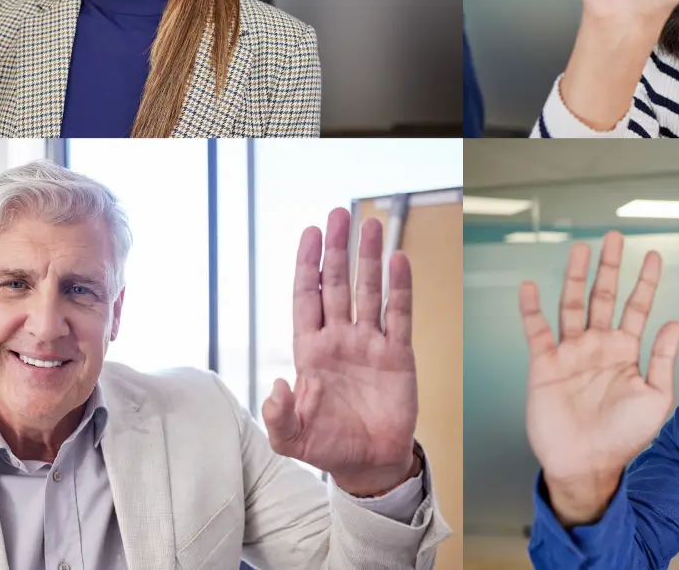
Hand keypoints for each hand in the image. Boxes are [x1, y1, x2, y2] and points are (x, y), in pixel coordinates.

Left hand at [262, 208, 419, 497]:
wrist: (370, 464)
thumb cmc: (328, 447)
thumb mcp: (291, 438)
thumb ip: (278, 415)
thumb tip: (277, 384)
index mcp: (311, 351)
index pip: (307, 297)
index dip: (308, 265)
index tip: (311, 233)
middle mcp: (340, 339)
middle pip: (338, 283)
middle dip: (337, 249)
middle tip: (339, 214)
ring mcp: (370, 343)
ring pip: (370, 290)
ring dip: (369, 259)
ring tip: (370, 225)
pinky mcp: (398, 354)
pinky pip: (400, 313)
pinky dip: (400, 287)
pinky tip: (399, 260)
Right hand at [519, 232, 678, 525]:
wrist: (587, 464)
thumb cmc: (624, 439)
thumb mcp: (656, 399)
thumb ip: (663, 359)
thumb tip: (674, 324)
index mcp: (625, 352)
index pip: (637, 308)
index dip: (646, 281)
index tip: (652, 256)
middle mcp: (597, 346)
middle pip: (603, 296)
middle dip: (610, 267)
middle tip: (614, 238)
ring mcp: (571, 353)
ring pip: (571, 304)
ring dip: (575, 276)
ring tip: (580, 249)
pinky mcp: (545, 364)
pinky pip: (537, 330)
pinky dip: (531, 308)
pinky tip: (530, 287)